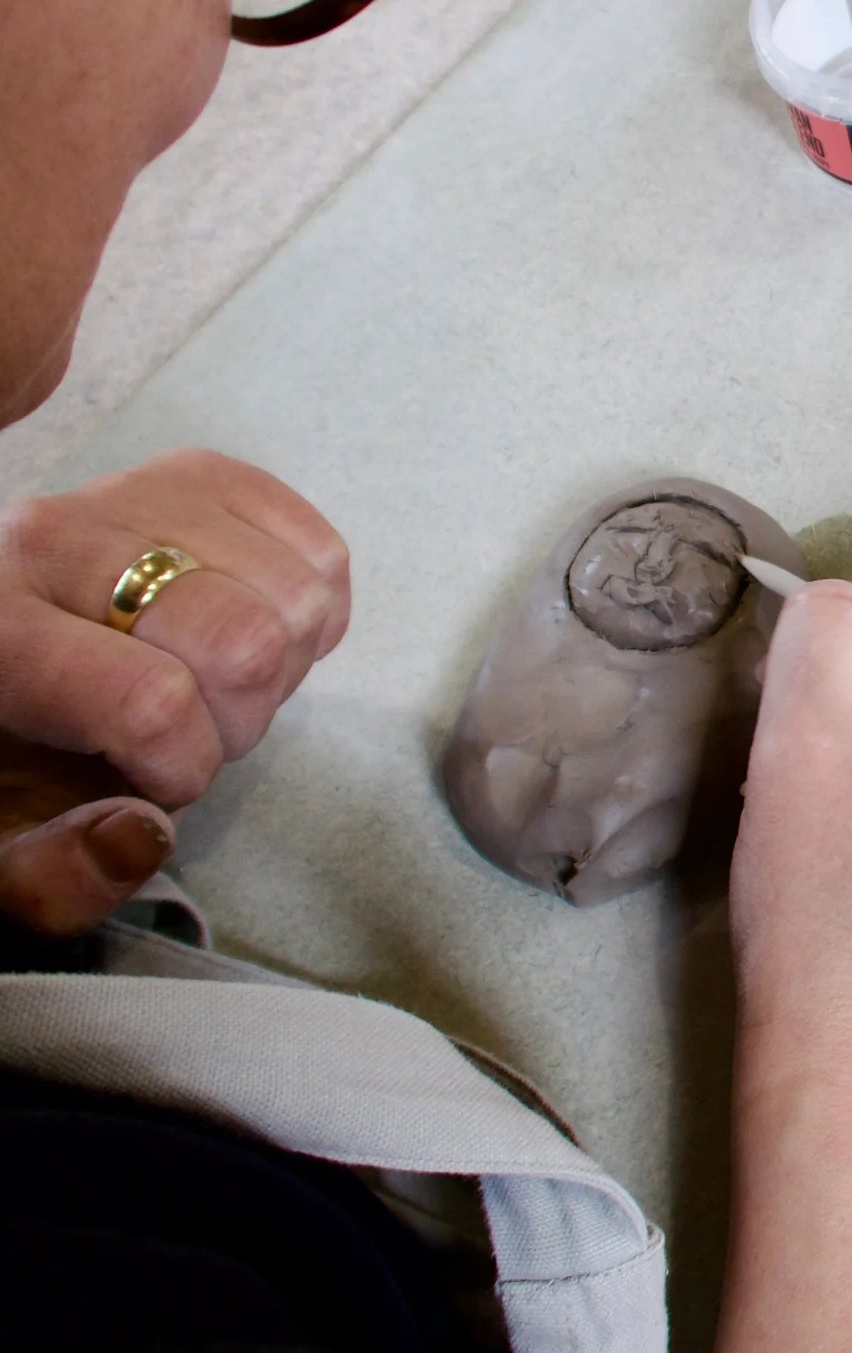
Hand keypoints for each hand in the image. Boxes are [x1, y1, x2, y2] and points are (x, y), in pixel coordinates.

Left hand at [0, 449, 348, 934]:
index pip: (151, 701)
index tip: (153, 783)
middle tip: (193, 733)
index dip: (184, 767)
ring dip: (280, 667)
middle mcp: (60, 537)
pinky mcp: (207, 475)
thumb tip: (144, 831)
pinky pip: (319, 551)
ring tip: (216, 682)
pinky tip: (251, 631)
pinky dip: (311, 615)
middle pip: (243, 639)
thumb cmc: (8, 748)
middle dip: (241, 719)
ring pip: (296, 593)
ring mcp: (140, 492)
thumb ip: (50, 876)